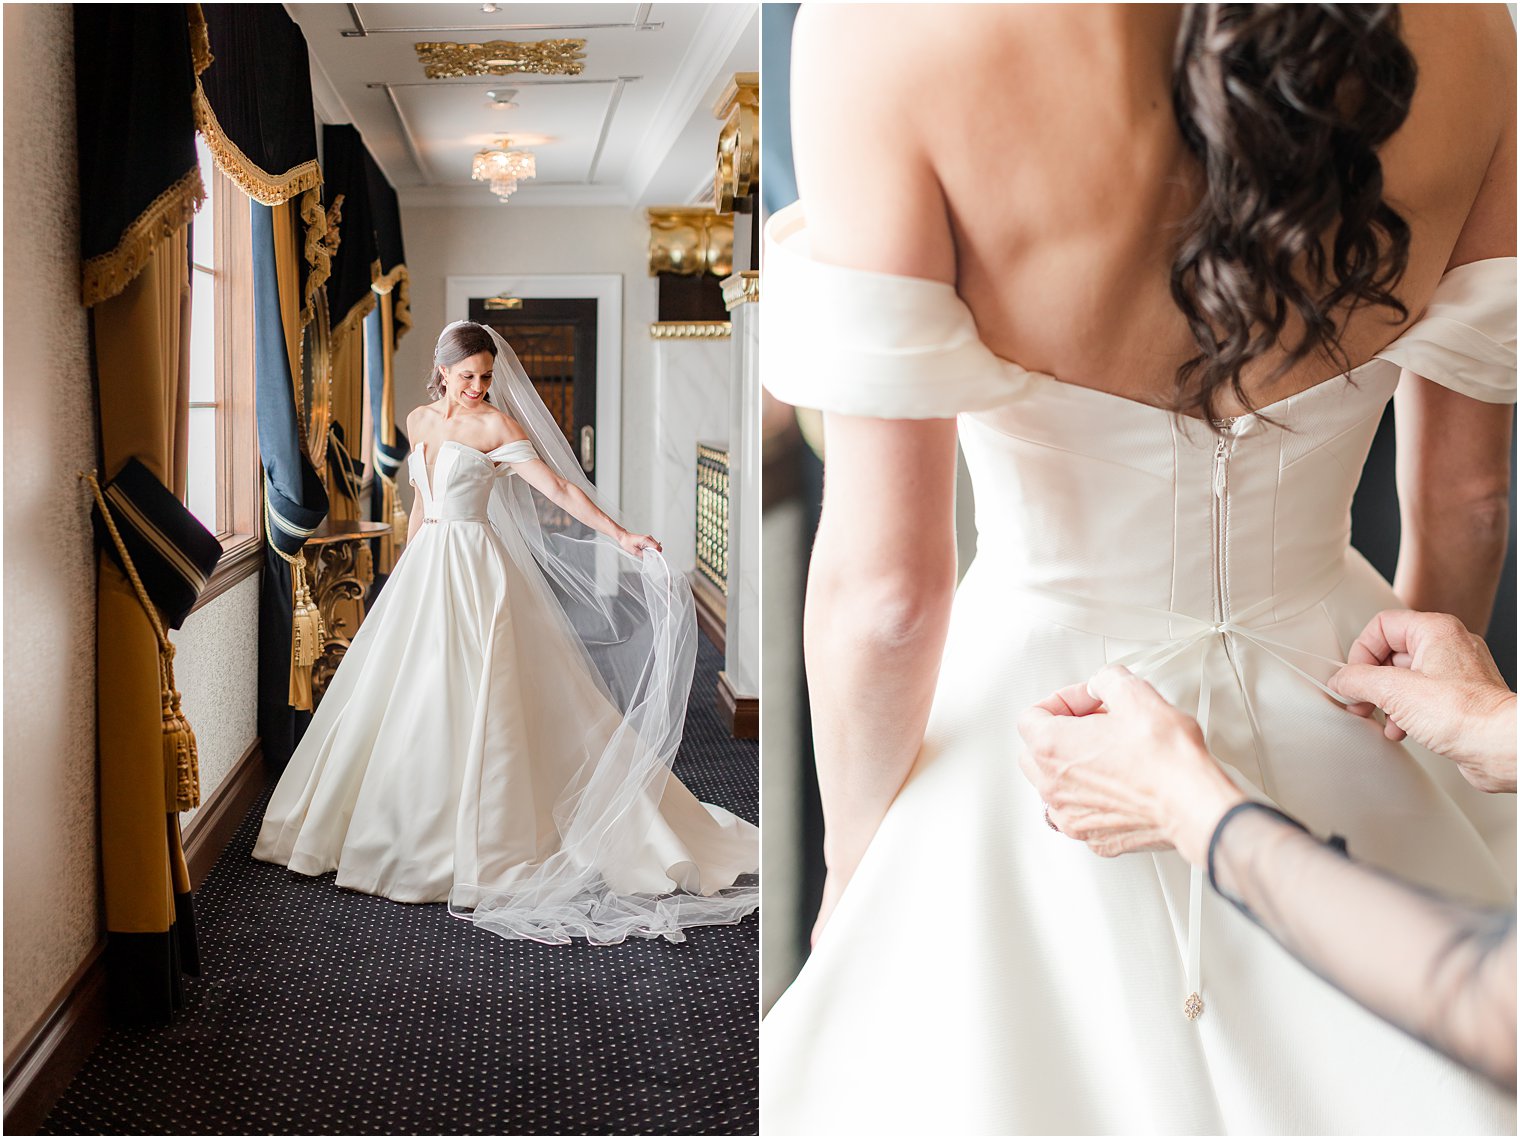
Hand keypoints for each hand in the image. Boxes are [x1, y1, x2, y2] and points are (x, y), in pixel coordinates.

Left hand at [618, 531, 660, 556]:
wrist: (624, 537)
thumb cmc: (627, 542)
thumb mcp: (634, 552)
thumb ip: (643, 556)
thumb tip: (650, 559)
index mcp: (645, 540)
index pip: (657, 547)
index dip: (657, 554)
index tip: (655, 559)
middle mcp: (649, 538)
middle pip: (658, 547)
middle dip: (655, 553)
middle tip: (648, 557)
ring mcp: (649, 538)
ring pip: (656, 547)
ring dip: (652, 551)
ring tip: (645, 553)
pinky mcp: (648, 539)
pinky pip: (653, 546)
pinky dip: (651, 549)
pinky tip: (645, 551)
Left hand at [1016, 666, 1245, 865]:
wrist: (1193, 805)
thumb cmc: (1166, 760)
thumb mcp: (1135, 694)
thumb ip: (1107, 680)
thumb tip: (1103, 683)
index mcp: (1052, 747)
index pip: (1030, 716)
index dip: (1062, 701)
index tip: (1087, 700)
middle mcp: (1053, 785)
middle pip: (1035, 751)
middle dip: (1062, 732)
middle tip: (1097, 724)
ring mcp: (1070, 815)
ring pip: (1053, 785)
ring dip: (1073, 767)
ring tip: (1108, 754)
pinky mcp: (1093, 837)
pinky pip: (1077, 812)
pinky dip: (1090, 797)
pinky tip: (1118, 784)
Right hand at [1330, 610, 1516, 792]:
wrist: (1500, 746)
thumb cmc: (1465, 714)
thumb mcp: (1395, 691)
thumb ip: (1358, 681)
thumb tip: (1342, 681)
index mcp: (1436, 630)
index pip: (1382, 625)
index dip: (1362, 652)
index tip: (1355, 678)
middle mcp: (1450, 645)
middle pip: (1391, 652)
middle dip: (1372, 681)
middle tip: (1361, 700)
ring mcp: (1457, 672)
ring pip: (1405, 677)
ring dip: (1387, 700)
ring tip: (1382, 718)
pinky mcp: (1460, 698)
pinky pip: (1422, 696)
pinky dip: (1405, 711)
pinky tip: (1401, 729)